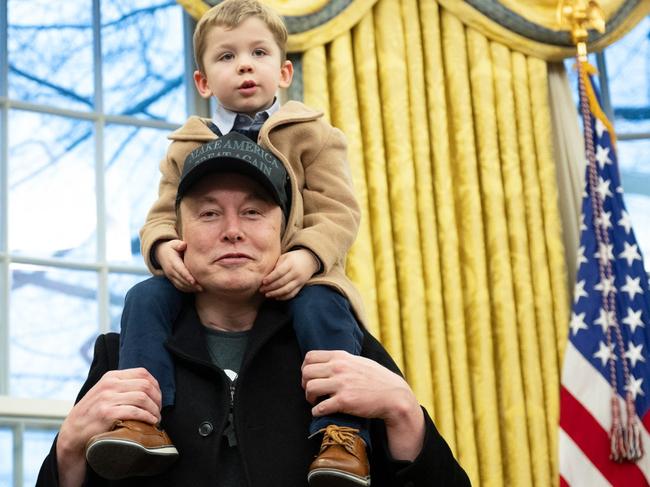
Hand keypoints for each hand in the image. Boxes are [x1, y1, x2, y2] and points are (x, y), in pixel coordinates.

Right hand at [56, 368, 161, 486]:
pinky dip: (147, 417)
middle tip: (159, 410)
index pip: (142, 373)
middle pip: (145, 386)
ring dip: (154, 410)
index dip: (155, 386)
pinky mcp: (107, 414)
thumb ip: (123, 385)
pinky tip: (151, 422)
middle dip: (157, 399)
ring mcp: (107, 399)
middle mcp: (109, 384)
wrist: (73, 432)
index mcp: (111, 376)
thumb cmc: (93, 413)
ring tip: (156, 418)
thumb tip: (151, 385)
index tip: (158, 398)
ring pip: (143, 398)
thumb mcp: (105, 392)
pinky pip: (135, 412)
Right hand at [155, 240, 201, 291]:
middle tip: (202, 288)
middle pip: (181, 280)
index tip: (194, 281)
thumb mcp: (174, 244)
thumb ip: (179, 244)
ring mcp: (170, 276)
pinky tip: (195, 289)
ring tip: (201, 289)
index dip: (187, 276)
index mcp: (172, 262)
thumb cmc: (171, 248)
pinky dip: (186, 289)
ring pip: (180, 285)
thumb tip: (183, 245)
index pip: (180, 270)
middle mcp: (170, 271)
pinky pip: (179, 286)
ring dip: (190, 288)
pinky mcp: (172, 280)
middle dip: (191, 285)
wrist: (160, 254)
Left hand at [260, 249, 319, 299]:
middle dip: (270, 287)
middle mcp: (296, 272)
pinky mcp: (301, 286)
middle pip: (282, 282)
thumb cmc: (293, 258)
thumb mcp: (284, 257)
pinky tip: (276, 297)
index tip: (263, 282)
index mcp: (290, 263)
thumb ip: (276, 265)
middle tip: (261, 290)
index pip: (279, 272)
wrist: (310, 260)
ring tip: (267, 294)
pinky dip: (284, 297)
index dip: (270, 278)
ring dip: (275, 293)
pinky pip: (292, 294)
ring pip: (287, 290)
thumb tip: (265, 276)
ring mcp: (299, 280)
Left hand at [301, 350, 424, 460]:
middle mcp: (339, 368)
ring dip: (309, 397)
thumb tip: (328, 362)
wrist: (394, 396)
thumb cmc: (377, 379)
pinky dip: (316, 411)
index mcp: (341, 357)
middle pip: (306, 372)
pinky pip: (320, 407)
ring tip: (316, 401)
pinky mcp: (344, 401)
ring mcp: (341, 384)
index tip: (310, 377)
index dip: (305, 368)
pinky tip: (321, 412)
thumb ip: (343, 360)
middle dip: (305, 384)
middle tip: (312, 392)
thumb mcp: (359, 361)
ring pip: (310, 388)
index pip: (310, 357)